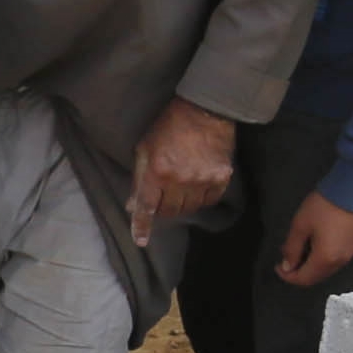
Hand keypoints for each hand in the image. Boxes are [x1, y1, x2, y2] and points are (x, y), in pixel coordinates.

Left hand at [125, 97, 233, 249]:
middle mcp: (179, 180)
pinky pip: (208, 201)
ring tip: (182, 184)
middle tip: (165, 194)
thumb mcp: (145, 148)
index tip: (141, 242)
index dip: (142, 226)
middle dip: (163, 208)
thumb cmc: (169, 127)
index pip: (146, 207)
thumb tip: (132, 206)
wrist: (204, 110)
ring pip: (189, 208)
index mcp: (156, 171)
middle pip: (169, 211)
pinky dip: (201, 197)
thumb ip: (139, 178)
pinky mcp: (220, 178)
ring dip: (182, 202)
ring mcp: (201, 180)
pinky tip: (198, 182)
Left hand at [269, 186, 352, 288]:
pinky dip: (326, 258)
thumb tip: (287, 265)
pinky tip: (320, 244)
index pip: (303, 279)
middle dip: (300, 273)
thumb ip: (292, 248)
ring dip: (313, 266)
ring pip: (328, 269)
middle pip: (317, 277)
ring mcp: (352, 253)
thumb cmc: (327, 204)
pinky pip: (339, 259)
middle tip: (288, 260)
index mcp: (325, 259)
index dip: (288, 276)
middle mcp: (340, 261)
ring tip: (302, 250)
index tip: (278, 267)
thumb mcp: (301, 224)